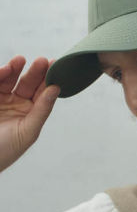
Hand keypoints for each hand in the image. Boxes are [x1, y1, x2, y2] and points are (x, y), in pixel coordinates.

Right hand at [0, 56, 58, 171]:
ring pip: (9, 79)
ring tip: (20, 60)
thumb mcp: (28, 131)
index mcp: (30, 113)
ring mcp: (1, 99)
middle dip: (35, 72)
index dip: (49, 80)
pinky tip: (6, 70)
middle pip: (27, 83)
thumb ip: (42, 110)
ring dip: (15, 69)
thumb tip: (56, 89)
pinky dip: (0, 75)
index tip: (56, 67)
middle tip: (43, 61)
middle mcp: (16, 104)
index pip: (42, 94)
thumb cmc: (6, 151)